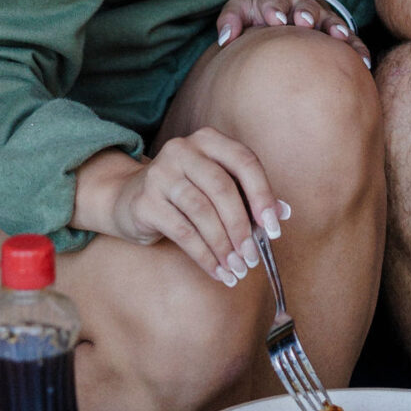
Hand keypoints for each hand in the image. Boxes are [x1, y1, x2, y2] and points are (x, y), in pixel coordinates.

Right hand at [74, 131, 288, 287]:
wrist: (127, 199)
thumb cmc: (184, 194)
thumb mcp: (216, 188)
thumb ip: (249, 196)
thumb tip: (283, 214)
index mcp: (208, 140)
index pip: (244, 161)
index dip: (263, 195)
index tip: (273, 229)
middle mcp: (182, 150)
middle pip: (222, 188)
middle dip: (242, 227)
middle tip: (252, 257)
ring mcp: (160, 173)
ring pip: (202, 212)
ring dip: (223, 246)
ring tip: (236, 269)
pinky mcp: (145, 201)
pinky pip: (182, 232)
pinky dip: (204, 255)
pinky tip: (216, 270)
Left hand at [215, 0, 370, 68]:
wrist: (280, 21)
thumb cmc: (257, 19)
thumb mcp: (241, 12)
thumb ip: (230, 20)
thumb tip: (225, 39)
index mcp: (275, 1)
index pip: (273, 1)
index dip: (274, 8)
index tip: (275, 20)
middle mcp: (300, 6)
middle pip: (305, 6)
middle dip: (304, 13)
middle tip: (303, 22)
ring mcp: (321, 20)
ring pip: (330, 21)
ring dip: (334, 27)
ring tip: (338, 36)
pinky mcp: (338, 35)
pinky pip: (351, 42)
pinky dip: (357, 50)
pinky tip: (363, 63)